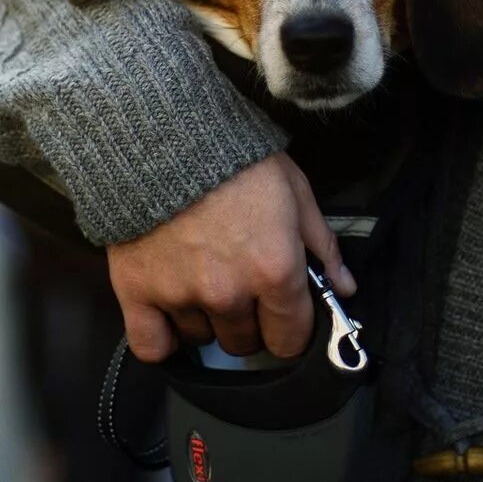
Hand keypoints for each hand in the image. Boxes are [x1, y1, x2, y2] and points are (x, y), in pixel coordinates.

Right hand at [107, 151, 353, 362]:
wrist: (164, 134)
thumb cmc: (236, 159)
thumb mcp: (294, 191)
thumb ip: (322, 246)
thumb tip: (345, 288)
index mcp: (274, 271)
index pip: (290, 339)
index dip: (289, 328)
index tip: (282, 312)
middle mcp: (229, 293)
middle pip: (244, 342)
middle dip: (247, 321)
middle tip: (238, 284)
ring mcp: (180, 296)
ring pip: (202, 339)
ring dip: (206, 319)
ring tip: (200, 280)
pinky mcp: (137, 291)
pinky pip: (151, 347)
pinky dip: (163, 339)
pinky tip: (169, 319)